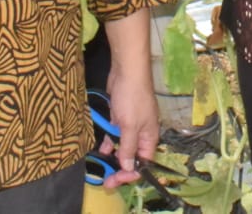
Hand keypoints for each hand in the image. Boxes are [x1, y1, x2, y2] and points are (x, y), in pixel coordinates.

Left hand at [100, 59, 159, 187]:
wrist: (127, 70)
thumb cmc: (132, 98)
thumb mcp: (130, 126)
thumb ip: (128, 148)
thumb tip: (128, 167)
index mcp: (150, 137)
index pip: (143, 163)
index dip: (130, 173)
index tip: (115, 180)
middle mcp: (142, 134)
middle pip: (132, 157)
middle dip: (120, 169)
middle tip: (106, 180)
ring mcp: (131, 125)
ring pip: (123, 147)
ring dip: (113, 157)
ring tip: (101, 168)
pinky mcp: (121, 117)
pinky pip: (116, 135)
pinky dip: (109, 142)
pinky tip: (101, 149)